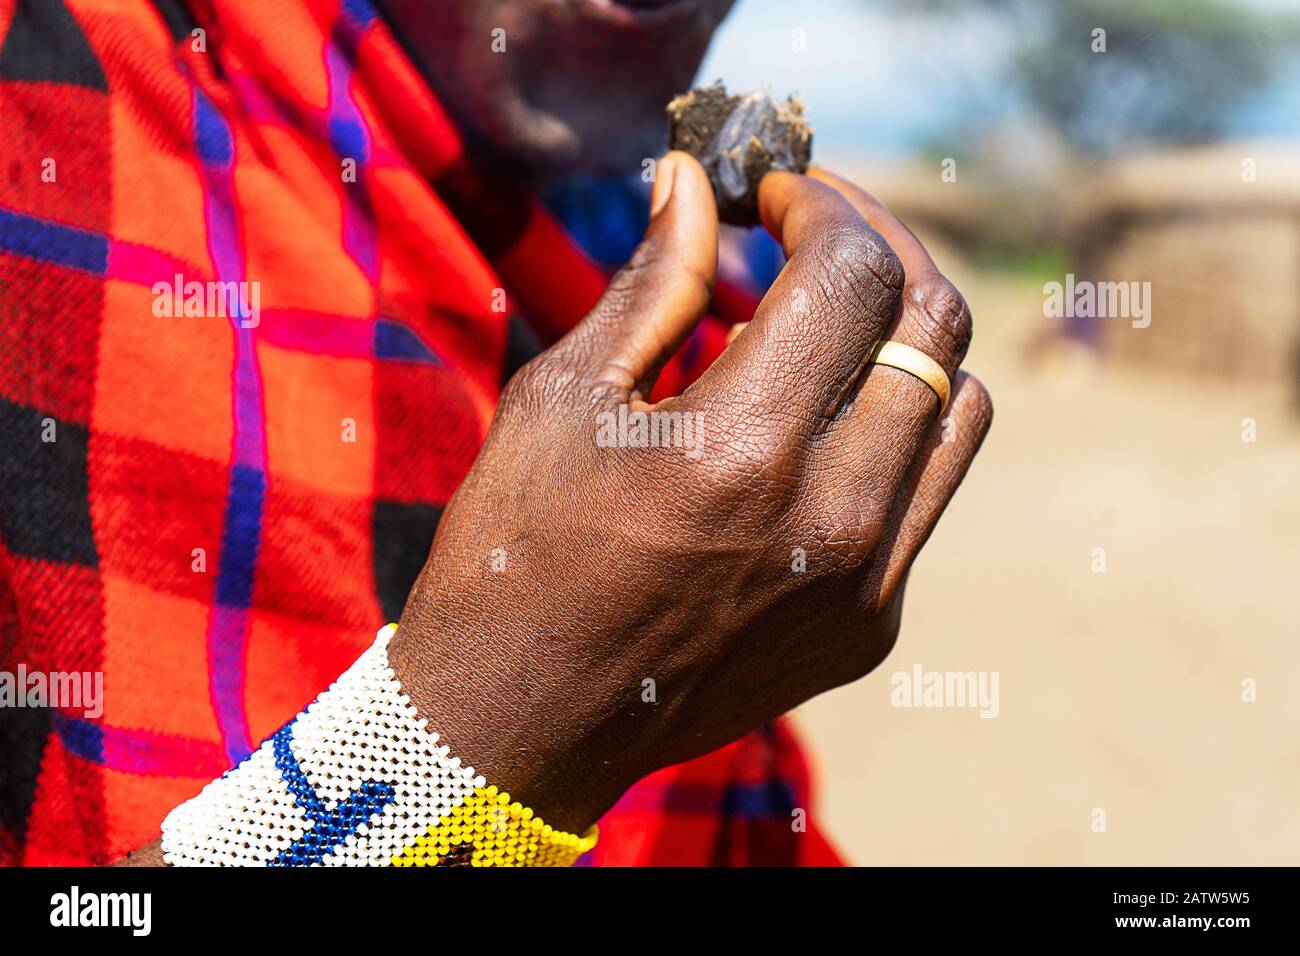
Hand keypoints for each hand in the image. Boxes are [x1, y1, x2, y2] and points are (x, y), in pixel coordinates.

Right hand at [390, 152, 991, 833]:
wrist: (521, 724)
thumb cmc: (513, 553)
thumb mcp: (563, 400)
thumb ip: (652, 283)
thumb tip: (692, 181)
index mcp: (742, 445)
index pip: (852, 272)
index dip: (820, 205)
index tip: (771, 196)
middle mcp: (833, 516)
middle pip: (934, 325)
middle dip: (881, 247)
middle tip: (817, 231)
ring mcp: (865, 582)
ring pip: (960, 410)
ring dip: (904, 339)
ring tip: (825, 325)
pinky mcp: (871, 627)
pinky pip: (925, 496)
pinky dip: (890, 435)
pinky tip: (812, 431)